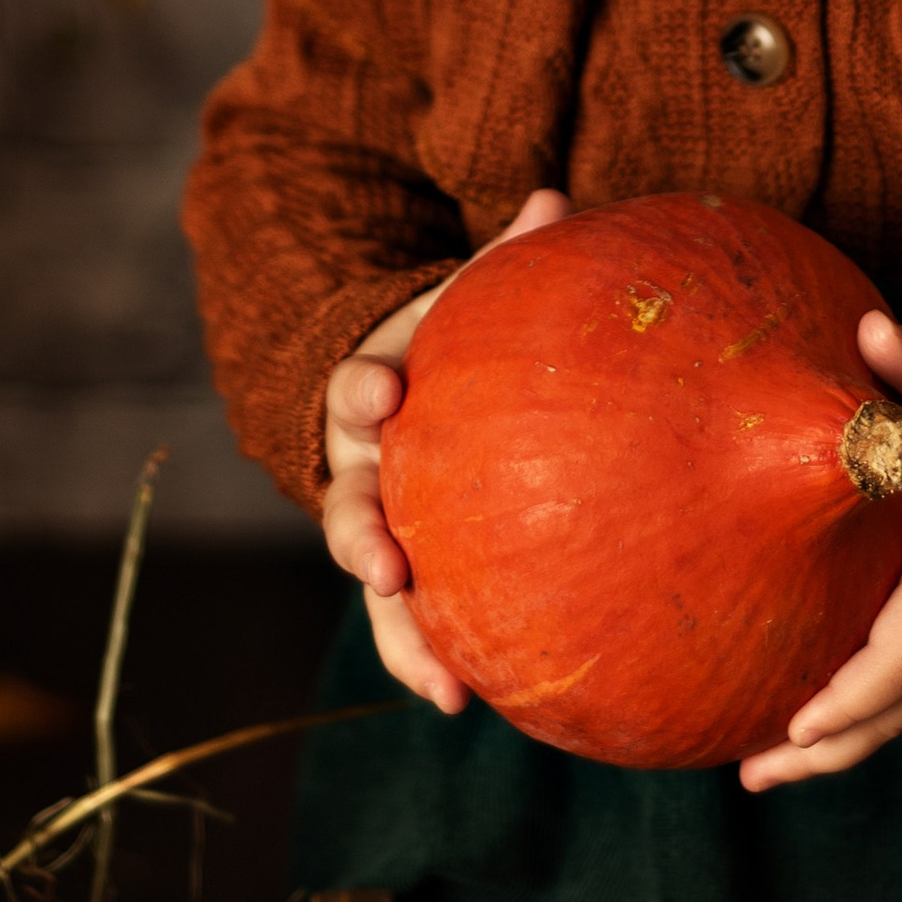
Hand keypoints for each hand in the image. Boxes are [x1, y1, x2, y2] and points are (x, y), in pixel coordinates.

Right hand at [320, 186, 571, 713]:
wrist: (406, 399)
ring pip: (372, 588)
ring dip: (400, 632)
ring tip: (441, 682)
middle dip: (359, 535)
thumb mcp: (470, 298)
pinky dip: (432, 663)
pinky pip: (411, 628)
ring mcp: (375, 530)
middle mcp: (360, 468)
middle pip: (345, 506)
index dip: (364, 386)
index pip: (354, 383)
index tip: (383, 390)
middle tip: (385, 563)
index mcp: (370, 390)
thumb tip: (556, 198)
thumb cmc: (452, 343)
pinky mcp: (405, 579)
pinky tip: (473, 702)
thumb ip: (506, 258)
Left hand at [736, 312, 901, 791]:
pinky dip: (847, 725)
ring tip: (753, 773)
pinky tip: (784, 734)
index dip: (857, 693)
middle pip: (897, 708)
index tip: (801, 724)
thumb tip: (872, 324)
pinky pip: (893, 699)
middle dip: (829, 746)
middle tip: (755, 771)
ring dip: (830, 751)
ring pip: (895, 716)